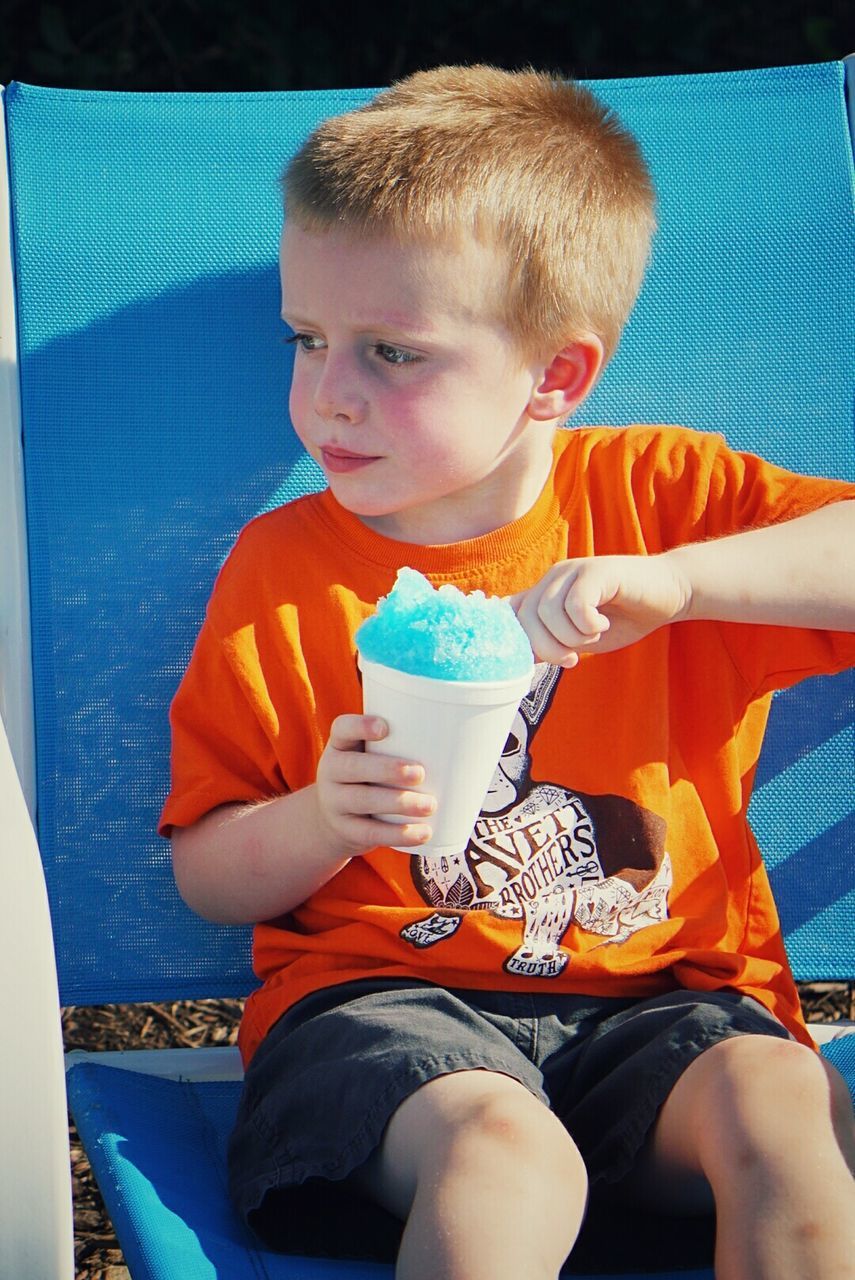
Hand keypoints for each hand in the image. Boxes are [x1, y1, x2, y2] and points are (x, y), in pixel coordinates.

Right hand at [315, 714, 436, 854]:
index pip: (342, 728)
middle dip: (387, 769)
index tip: (385, 727)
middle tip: (420, 773)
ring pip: (363, 801)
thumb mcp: (368, 758)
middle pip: (353, 767)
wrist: (333, 822)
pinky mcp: (346, 830)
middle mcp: (331, 771)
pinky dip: (400, 834)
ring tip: (430, 804)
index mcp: (340, 746)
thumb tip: (466, 739)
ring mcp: (335, 803)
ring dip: (399, 803)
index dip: (360, 726)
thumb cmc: (367, 779)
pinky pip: (372, 832)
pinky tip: (424, 833)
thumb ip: (399, 746)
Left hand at [508, 554, 690, 666]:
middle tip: (573, 660)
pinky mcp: (596, 570)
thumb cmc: (623, 618)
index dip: (516, 641)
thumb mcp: (580, 638)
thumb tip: (522, 659)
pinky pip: (576, 604)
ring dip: (572, 637)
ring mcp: (573, 571)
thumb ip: (551, 643)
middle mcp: (553, 578)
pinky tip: (603, 625)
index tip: (541, 662)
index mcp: (545, 593)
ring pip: (548, 613)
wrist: (669, 594)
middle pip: (526, 618)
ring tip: (594, 636)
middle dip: (548, 649)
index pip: (509, 613)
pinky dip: (588, 625)